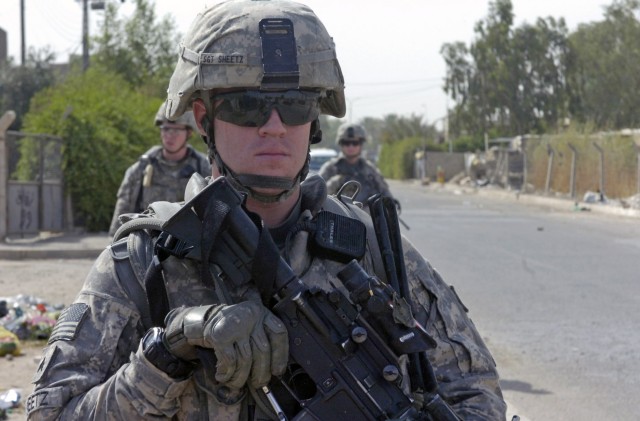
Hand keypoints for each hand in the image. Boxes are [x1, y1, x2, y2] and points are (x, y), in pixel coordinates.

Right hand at [163, 301, 287, 388]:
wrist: (204, 320)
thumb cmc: (233, 329)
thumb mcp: (251, 327)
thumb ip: (262, 341)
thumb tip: (274, 372)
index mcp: (261, 313)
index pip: (279, 333)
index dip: (281, 355)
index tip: (278, 371)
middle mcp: (250, 315)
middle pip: (262, 350)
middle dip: (261, 372)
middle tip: (258, 383)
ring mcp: (235, 325)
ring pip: (246, 359)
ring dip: (241, 377)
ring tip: (237, 382)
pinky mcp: (220, 335)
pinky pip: (230, 361)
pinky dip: (227, 374)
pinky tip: (223, 376)